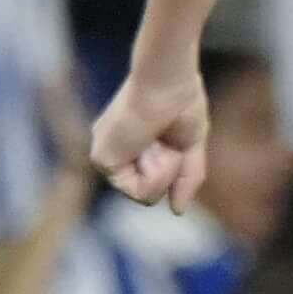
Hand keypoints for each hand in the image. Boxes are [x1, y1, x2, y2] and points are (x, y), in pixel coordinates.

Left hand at [92, 51, 211, 208]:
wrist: (167, 81)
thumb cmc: (180, 102)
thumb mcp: (189, 146)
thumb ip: (185, 180)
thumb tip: (177, 211)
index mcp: (131, 143)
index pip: (153, 178)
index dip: (173, 167)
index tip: (173, 138)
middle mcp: (115, 150)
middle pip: (149, 190)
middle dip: (170, 170)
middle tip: (167, 140)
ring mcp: (107, 156)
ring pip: (144, 196)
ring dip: (164, 172)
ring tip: (160, 143)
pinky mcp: (103, 160)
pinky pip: (137, 192)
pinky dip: (155, 175)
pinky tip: (152, 148)